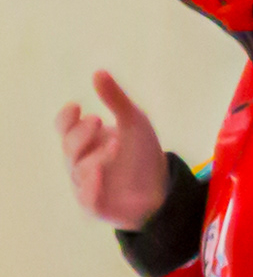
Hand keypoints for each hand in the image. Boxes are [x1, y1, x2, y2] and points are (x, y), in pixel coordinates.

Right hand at [54, 71, 168, 229]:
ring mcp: (87, 184)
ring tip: (116, 143)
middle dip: (81, 134)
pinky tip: (100, 173)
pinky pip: (87, 197)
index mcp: (86, 140)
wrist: (164, 188)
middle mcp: (80, 162)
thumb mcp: (134, 122)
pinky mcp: (97, 205)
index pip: (64, 127)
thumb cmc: (143, 154)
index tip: (77, 106)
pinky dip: (91, 186)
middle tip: (98, 120)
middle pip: (69, 146)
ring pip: (79, 170)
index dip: (66, 118)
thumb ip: (116, 100)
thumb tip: (98, 71)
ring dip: (96, 156)